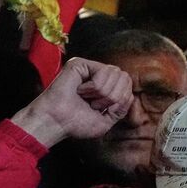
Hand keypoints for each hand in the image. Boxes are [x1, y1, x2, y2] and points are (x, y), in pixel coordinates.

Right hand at [9, 58, 134, 147]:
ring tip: (85, 98)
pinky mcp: (80, 63)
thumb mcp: (107, 120)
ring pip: (116, 74)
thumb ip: (122, 108)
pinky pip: (103, 71)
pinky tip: (80, 91)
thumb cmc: (76, 123)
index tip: (101, 110)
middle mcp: (98, 74)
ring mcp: (89, 68)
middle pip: (125, 77)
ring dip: (103, 93)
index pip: (128, 84)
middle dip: (113, 96)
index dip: (121, 99)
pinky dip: (95, 87)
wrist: (56, 122)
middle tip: (93, 104)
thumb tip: (130, 94)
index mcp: (105, 87)